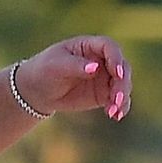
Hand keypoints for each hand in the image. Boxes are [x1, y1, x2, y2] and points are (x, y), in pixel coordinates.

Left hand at [16, 37, 130, 122]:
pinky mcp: (104, 94)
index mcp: (90, 46)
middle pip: (121, 67)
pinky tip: (115, 116)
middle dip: (122, 83)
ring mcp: (105, 77)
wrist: (38, 90)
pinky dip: (120, 108)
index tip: (117, 74)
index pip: (109, 47)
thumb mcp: (56, 65)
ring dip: (122, 98)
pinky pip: (117, 100)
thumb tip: (95, 67)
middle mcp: (102, 60)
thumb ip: (76, 65)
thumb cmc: (45, 70)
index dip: (116, 58)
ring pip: (123, 85)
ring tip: (113, 112)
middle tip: (116, 99)